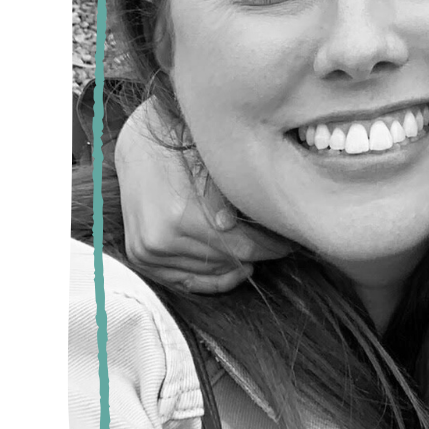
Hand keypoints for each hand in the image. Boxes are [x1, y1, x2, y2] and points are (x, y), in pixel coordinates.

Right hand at [114, 99, 291, 292]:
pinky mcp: (142, 257)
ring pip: (208, 273)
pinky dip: (211, 279)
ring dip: (235, 266)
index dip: (271, 247)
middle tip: (279, 247)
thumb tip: (252, 230)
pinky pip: (184, 281)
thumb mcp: (214, 168)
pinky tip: (233, 269)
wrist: (139, 147)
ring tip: (257, 256)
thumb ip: (232, 201)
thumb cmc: (182, 151)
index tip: (289, 243)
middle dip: (257, 254)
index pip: (243, 247)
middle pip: (228, 261)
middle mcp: (161, 240)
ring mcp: (148, 252)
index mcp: (182, 217)